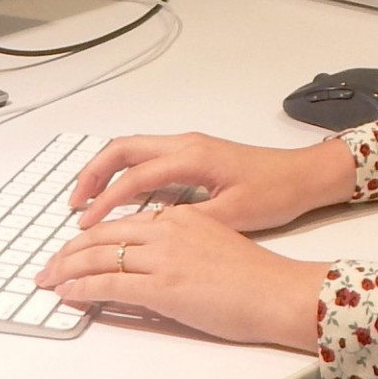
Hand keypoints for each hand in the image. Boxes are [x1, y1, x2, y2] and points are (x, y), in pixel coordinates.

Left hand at [35, 203, 327, 349]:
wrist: (277, 292)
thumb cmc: (256, 276)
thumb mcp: (214, 244)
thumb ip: (180, 245)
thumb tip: (153, 263)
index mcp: (179, 218)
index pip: (121, 223)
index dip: (90, 236)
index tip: (73, 249)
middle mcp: (167, 230)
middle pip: (103, 235)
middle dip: (68, 252)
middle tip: (47, 266)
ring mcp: (163, 258)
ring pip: (99, 257)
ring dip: (66, 269)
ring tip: (48, 280)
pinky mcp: (163, 287)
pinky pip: (109, 285)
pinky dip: (81, 288)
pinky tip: (67, 293)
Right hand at [69, 133, 354, 231]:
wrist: (304, 176)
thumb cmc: (273, 194)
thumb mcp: (232, 215)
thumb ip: (189, 222)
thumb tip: (150, 234)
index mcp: (191, 157)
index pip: (135, 177)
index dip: (106, 202)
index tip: (85, 224)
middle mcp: (184, 144)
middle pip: (123, 149)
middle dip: (92, 174)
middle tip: (73, 206)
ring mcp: (188, 145)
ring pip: (133, 149)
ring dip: (106, 171)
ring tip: (87, 200)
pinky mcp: (194, 153)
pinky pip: (147, 155)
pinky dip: (124, 171)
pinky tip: (119, 195)